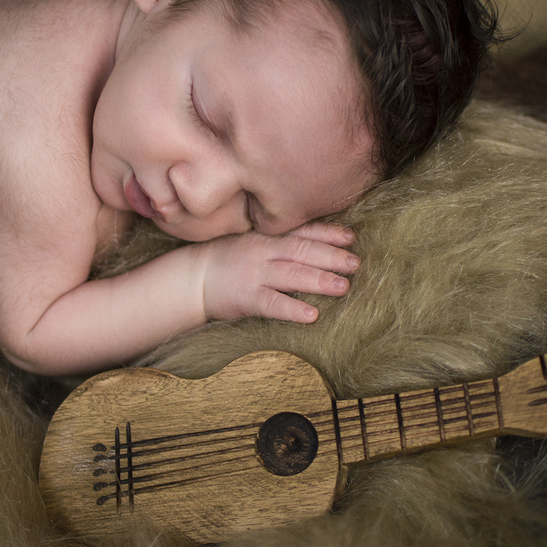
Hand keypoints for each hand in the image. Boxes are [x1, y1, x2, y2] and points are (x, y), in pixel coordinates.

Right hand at [195, 222, 358, 322]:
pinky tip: (312, 315)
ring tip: (343, 287)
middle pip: (302, 251)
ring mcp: (254, 274)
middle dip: (331, 256)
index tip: (350, 237)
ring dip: (320, 280)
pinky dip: (293, 309)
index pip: (301, 231)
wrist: (191, 278)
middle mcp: (263, 252)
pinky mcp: (246, 298)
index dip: (328, 233)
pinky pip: (272, 304)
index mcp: (266, 237)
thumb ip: (280, 242)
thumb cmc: (226, 259)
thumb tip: (317, 244)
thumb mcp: (252, 241)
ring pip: (292, 275)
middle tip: (355, 263)